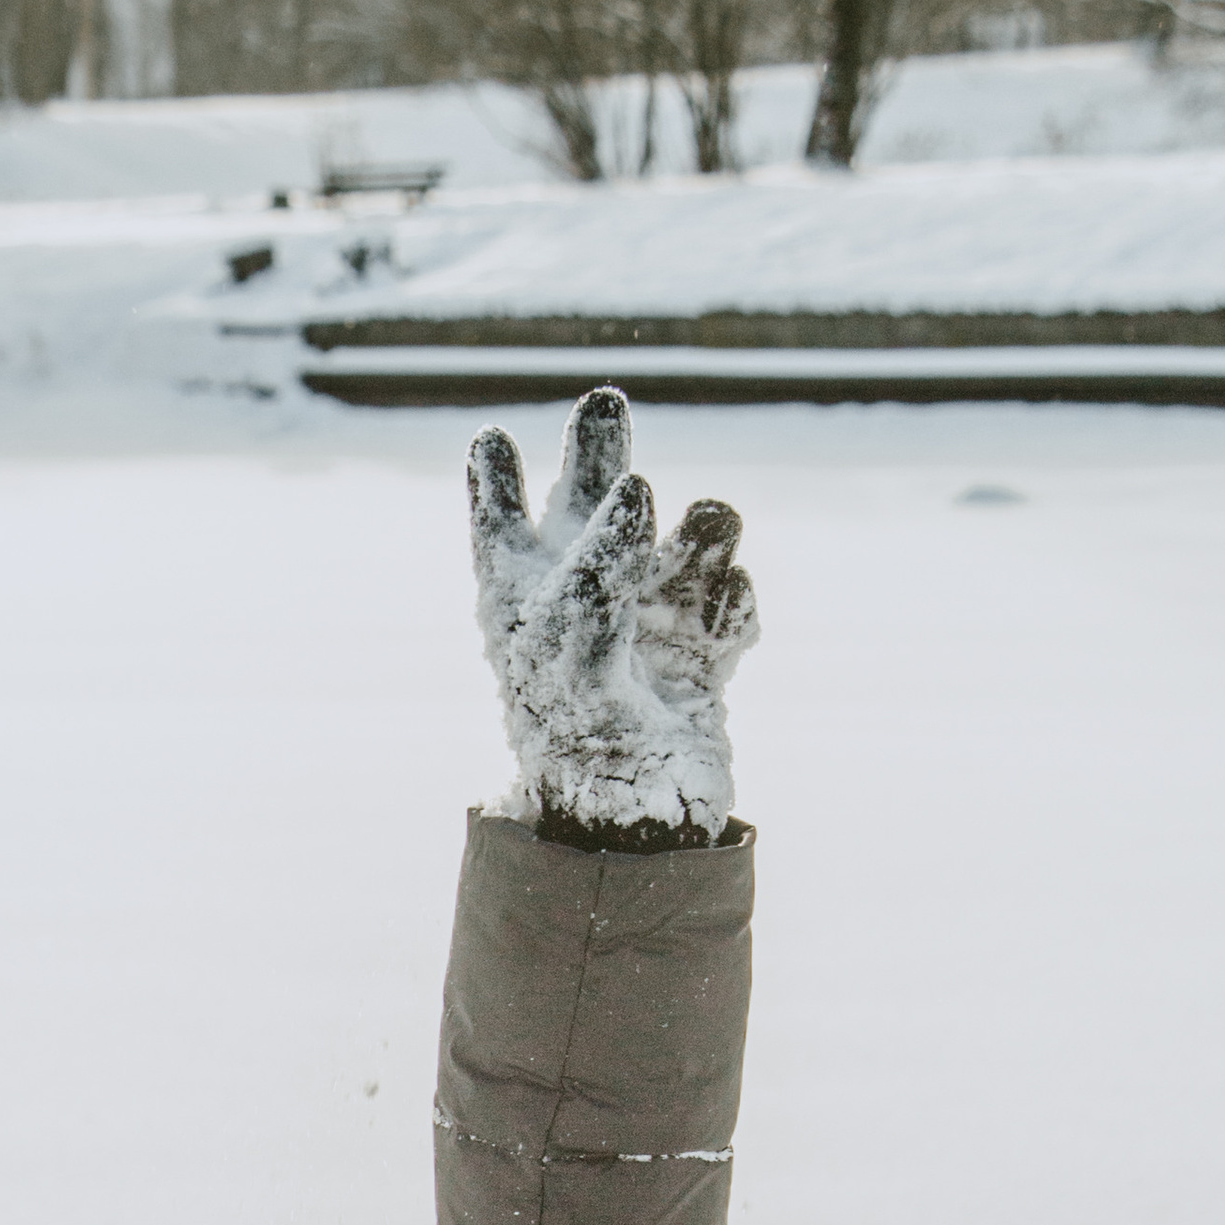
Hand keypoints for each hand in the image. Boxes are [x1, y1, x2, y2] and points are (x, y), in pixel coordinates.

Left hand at [467, 387, 757, 848]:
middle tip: (603, 404)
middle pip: (594, 505)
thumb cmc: (575, 730)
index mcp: (522, 599)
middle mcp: (584, 603)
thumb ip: (602, 553)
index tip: (493, 441)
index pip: (502, 527)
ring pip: (684, 540)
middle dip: (600, 455)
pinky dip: (732, 602)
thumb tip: (642, 486)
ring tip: (712, 527)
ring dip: (705, 527)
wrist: (635, 821)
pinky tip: (721, 626)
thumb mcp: (567, 633)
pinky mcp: (702, 656)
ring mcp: (649, 627)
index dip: (496, 483)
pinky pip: (730, 602)